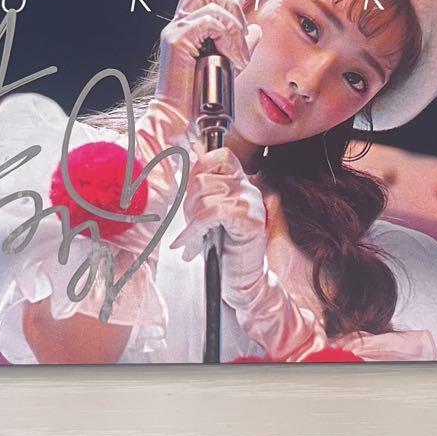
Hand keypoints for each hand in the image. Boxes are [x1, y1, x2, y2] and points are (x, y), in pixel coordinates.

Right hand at [154, 0, 262, 126]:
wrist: (180, 116)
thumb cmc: (199, 95)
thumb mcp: (228, 64)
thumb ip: (241, 45)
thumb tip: (256, 30)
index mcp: (187, 28)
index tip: (244, 19)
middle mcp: (178, 25)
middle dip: (232, 5)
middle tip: (243, 32)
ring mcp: (176, 30)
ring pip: (211, 4)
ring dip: (233, 24)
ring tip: (239, 51)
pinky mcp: (177, 40)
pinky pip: (209, 22)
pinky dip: (228, 36)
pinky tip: (233, 57)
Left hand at [170, 144, 327, 361]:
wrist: (243, 280)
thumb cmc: (224, 249)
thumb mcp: (210, 215)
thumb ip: (203, 193)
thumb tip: (185, 174)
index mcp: (241, 182)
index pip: (219, 155)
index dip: (198, 169)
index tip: (189, 193)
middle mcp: (248, 188)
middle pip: (205, 178)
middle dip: (188, 202)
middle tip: (188, 224)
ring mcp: (251, 202)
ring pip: (206, 195)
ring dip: (191, 218)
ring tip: (192, 236)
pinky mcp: (249, 220)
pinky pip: (213, 213)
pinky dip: (195, 229)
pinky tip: (190, 242)